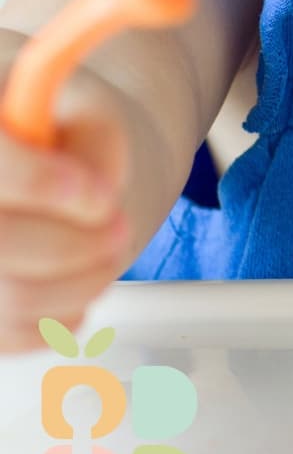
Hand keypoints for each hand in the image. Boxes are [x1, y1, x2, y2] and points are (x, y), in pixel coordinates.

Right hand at [0, 38, 133, 352]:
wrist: (49, 178)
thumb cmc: (64, 142)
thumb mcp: (88, 119)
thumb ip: (93, 145)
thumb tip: (93, 186)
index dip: (41, 183)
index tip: (99, 195)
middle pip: (5, 243)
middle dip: (79, 242)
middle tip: (120, 228)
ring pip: (17, 297)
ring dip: (84, 280)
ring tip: (111, 249)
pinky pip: (20, 335)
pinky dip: (66, 313)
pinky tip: (79, 279)